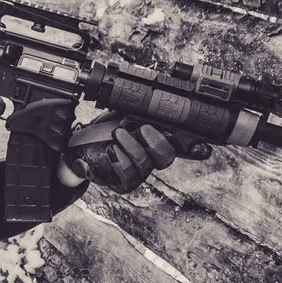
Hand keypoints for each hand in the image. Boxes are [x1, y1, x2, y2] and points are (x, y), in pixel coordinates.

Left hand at [62, 120, 207, 192]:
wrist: (78, 145)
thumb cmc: (104, 128)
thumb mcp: (123, 112)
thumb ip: (141, 108)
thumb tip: (154, 99)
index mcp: (158, 140)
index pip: (186, 147)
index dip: (197, 149)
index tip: (203, 147)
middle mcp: (152, 158)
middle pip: (167, 157)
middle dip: (157, 142)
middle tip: (143, 128)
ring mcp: (139, 172)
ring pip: (146, 165)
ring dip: (132, 147)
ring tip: (117, 133)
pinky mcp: (123, 183)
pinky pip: (128, 177)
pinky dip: (120, 161)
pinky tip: (112, 150)